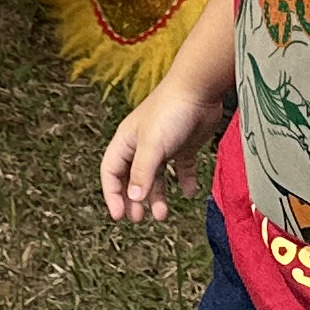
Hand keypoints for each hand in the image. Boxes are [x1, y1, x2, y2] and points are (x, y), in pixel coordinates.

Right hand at [101, 80, 223, 222]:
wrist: (199, 90)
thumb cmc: (170, 112)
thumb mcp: (152, 145)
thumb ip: (142, 173)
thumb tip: (133, 199)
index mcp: (126, 141)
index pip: (111, 171)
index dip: (112, 194)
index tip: (120, 215)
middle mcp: (142, 145)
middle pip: (131, 178)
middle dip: (133, 200)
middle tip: (139, 219)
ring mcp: (163, 146)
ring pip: (155, 178)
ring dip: (158, 197)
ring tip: (163, 214)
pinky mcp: (183, 146)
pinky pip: (180, 169)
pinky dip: (184, 182)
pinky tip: (189, 192)